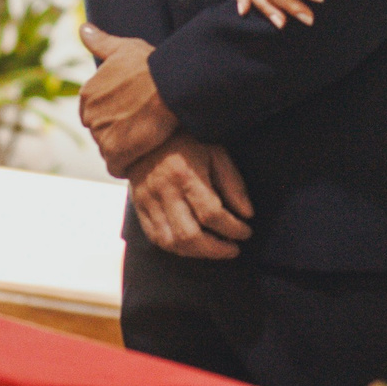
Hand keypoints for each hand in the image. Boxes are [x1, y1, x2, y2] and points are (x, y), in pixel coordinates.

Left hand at [78, 24, 178, 175]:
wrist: (169, 86)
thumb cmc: (150, 64)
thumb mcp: (123, 48)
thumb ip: (100, 41)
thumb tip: (83, 28)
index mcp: (88, 93)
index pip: (93, 112)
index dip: (113, 113)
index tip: (130, 112)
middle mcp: (89, 115)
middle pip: (101, 132)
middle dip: (116, 132)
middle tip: (140, 128)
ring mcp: (101, 135)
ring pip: (108, 150)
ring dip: (123, 149)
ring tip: (144, 142)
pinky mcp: (116, 152)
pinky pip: (116, 166)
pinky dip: (127, 165)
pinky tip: (141, 157)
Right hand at [124, 134, 254, 259]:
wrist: (147, 132)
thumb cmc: (187, 140)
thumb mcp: (216, 152)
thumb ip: (232, 183)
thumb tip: (247, 214)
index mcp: (184, 173)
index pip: (211, 214)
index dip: (233, 228)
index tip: (246, 231)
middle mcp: (163, 190)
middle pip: (189, 235)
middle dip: (216, 250)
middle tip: (233, 249)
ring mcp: (147, 201)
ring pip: (171, 242)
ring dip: (198, 253)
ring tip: (215, 249)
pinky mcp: (139, 207)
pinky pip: (156, 239)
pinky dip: (177, 249)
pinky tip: (193, 245)